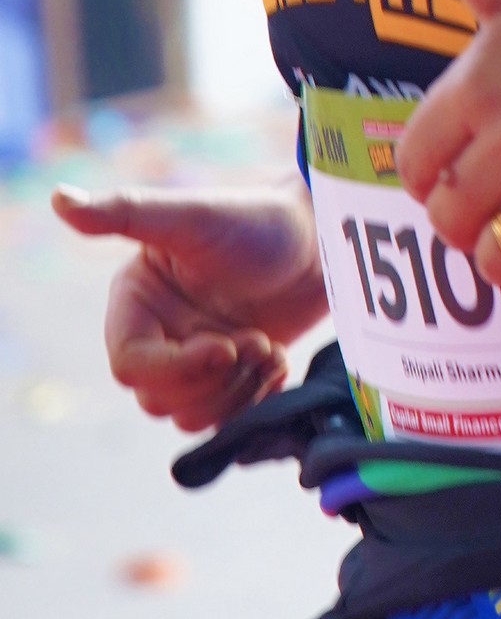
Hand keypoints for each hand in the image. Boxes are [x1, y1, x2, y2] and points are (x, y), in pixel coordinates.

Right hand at [52, 185, 325, 430]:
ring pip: (191, 415)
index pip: (130, 365)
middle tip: (256, 342)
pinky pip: (225, 419)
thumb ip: (126, 212)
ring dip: (236, 392)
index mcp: (136, 302)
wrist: (323, 240)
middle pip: (158, 398)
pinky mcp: (231, 376)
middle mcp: (159, 334)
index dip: (175, 367)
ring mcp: (195, 358)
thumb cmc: (257, 221)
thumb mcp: (192, 215)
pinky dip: (254, 400)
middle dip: (213, 379)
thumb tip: (60, 198)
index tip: (225, 347)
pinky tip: (279, 362)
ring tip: (269, 350)